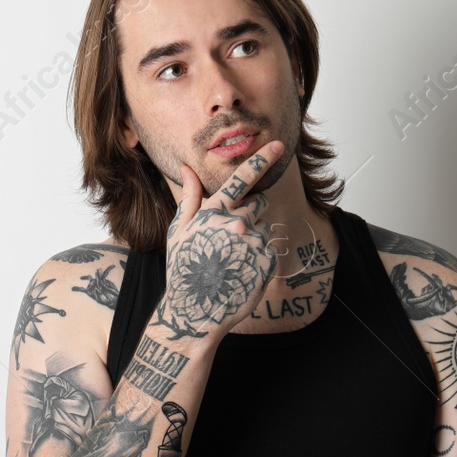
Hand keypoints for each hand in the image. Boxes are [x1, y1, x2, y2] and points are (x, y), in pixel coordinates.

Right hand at [153, 140, 285, 340]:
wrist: (196, 311)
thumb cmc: (184, 270)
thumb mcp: (179, 231)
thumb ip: (190, 198)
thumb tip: (186, 168)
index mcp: (214, 212)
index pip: (242, 179)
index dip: (261, 159)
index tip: (277, 145)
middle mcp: (236, 222)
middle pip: (258, 203)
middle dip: (250, 213)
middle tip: (230, 240)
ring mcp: (253, 241)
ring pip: (264, 227)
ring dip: (253, 238)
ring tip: (233, 260)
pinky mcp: (266, 260)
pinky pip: (269, 249)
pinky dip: (259, 257)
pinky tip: (242, 271)